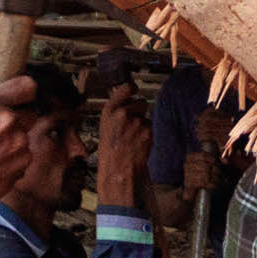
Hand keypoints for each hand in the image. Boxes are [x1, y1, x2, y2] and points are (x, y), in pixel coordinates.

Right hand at [0, 71, 38, 217]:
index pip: (26, 85)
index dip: (25, 90)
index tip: (21, 94)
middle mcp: (7, 121)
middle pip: (27, 111)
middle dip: (16, 118)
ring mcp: (18, 142)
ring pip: (25, 133)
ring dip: (14, 138)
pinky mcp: (24, 160)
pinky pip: (25, 152)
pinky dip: (15, 156)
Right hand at [93, 90, 147, 206]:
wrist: (118, 169)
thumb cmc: (111, 150)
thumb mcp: (106, 126)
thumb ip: (116, 112)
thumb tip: (130, 99)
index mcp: (109, 110)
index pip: (125, 88)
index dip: (132, 88)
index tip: (135, 88)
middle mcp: (122, 112)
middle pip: (141, 102)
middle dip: (139, 111)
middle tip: (131, 126)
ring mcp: (136, 121)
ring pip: (146, 117)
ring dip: (142, 126)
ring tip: (132, 139)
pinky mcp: (147, 130)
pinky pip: (150, 128)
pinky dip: (147, 135)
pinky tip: (138, 144)